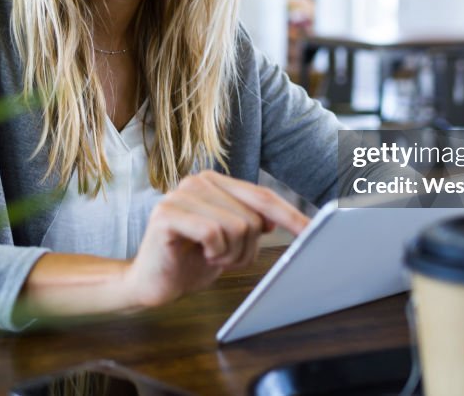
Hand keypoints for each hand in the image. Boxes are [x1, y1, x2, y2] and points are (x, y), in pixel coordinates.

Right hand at [122, 172, 308, 307]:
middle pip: (253, 218)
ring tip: (208, 256)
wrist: (150, 283)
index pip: (262, 197)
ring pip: (237, 227)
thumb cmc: (190, 261)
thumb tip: (277, 218)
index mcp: (215, 183)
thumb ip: (250, 224)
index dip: (289, 216)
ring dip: (228, 255)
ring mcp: (180, 195)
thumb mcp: (230, 242)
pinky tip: (198, 255)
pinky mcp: (166, 213)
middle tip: (221, 258)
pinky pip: (213, 234)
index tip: (312, 232)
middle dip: (244, 249)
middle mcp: (197, 181)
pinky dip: (213, 253)